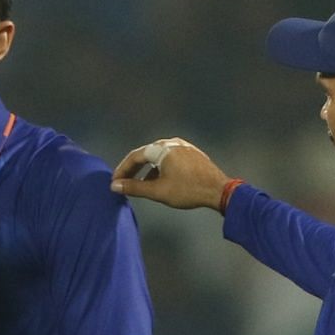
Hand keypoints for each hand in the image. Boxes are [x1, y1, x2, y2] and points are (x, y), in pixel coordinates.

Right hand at [110, 138, 232, 210]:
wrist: (219, 191)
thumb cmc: (188, 190)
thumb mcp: (158, 191)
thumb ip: (134, 187)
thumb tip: (115, 186)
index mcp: (162, 149)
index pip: (135, 157)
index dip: (122, 170)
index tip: (115, 182)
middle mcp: (172, 143)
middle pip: (146, 154)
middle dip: (133, 169)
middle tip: (124, 182)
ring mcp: (183, 147)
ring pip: (158, 156)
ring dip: (147, 170)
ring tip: (141, 185)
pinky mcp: (192, 154)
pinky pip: (170, 158)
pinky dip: (160, 168)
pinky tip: (160, 181)